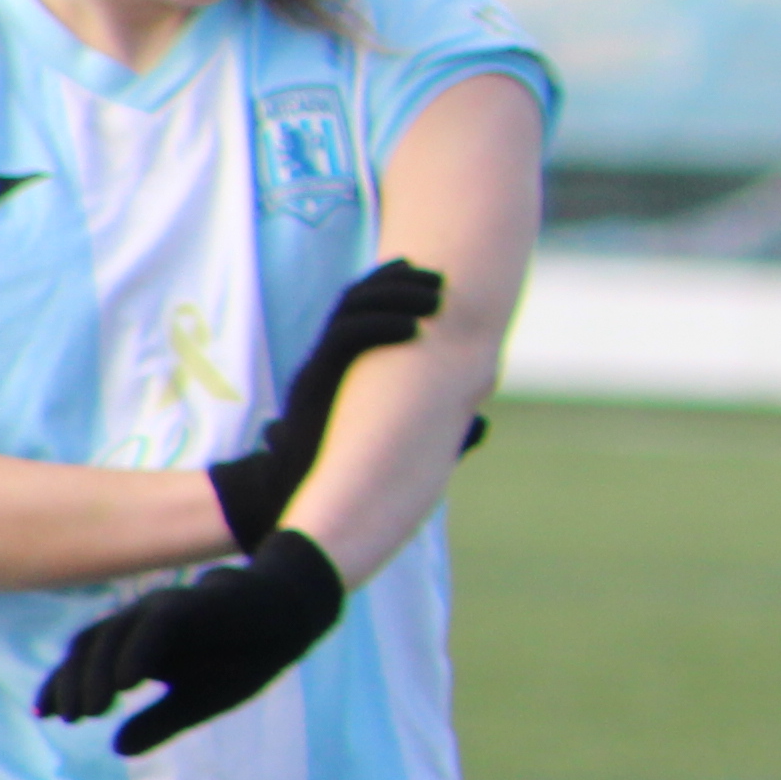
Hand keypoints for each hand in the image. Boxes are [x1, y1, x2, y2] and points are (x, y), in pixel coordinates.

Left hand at [37, 529, 347, 756]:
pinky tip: (128, 683)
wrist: (291, 622)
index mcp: (136, 644)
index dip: (60, 684)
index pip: (83, 659)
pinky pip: (156, 623)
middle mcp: (141, 622)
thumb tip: (117, 748)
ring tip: (94, 710)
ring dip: (97, 672)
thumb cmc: (243, 658)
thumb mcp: (197, 701)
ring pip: (115, 633)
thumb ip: (157, 722)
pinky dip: (138, 650)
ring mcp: (165, 609)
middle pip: (88, 645)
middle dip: (72, 682)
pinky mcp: (194, 604)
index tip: (46, 716)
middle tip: (73, 719)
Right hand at [205, 259, 443, 547]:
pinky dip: (378, 327)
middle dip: (399, 282)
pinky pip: (344, 341)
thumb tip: (483, 425)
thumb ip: (436, 428)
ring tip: (436, 298)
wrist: (297, 504)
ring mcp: (318, 371)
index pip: (364, 307)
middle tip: (440, 281)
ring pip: (352, 312)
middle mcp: (328, 360)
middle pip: (358, 299)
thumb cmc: (349, 474)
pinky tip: (413, 328)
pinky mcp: (312, 387)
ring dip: (395, 297)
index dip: (393, 284)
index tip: (431, 275)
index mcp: (344, 364)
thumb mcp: (401, 444)